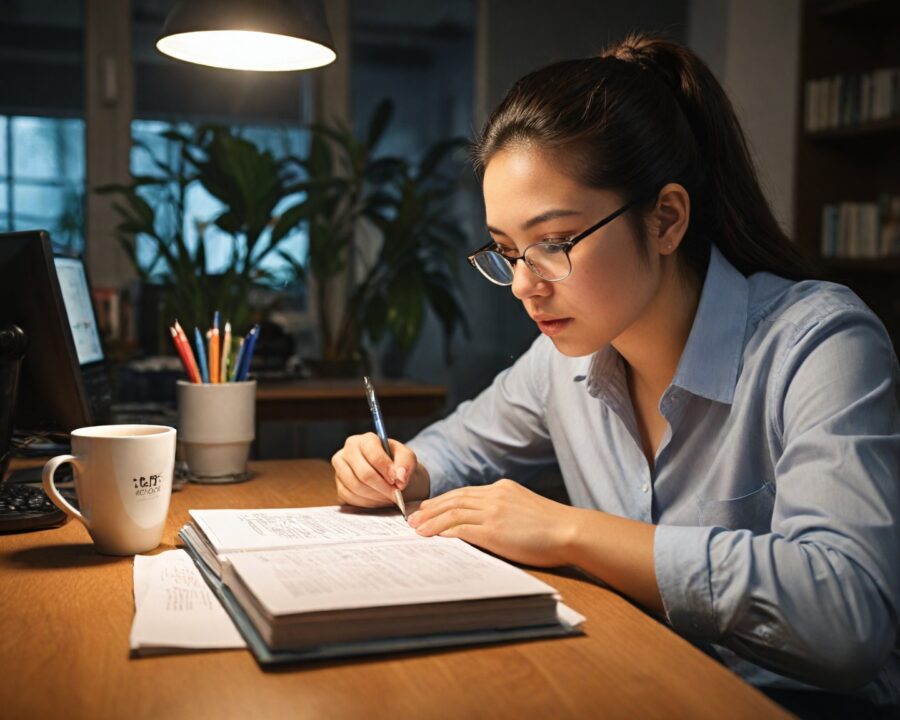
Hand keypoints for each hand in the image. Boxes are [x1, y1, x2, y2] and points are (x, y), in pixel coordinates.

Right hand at [331, 433, 429, 507]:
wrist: (389, 475)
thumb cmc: (397, 464)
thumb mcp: (407, 458)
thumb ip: (406, 464)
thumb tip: (400, 478)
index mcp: (365, 440)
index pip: (374, 455)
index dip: (387, 471)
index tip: (398, 482)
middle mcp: (348, 451)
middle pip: (364, 474)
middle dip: (383, 488)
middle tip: (396, 495)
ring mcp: (340, 468)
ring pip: (356, 487)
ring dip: (376, 497)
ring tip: (389, 498)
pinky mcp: (338, 485)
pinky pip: (349, 497)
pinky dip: (366, 503)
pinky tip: (378, 500)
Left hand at [407, 479, 576, 566]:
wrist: (570, 531)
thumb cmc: (553, 526)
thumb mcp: (526, 507)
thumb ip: (505, 508)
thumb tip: (486, 520)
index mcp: (502, 488)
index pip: (465, 492)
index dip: (443, 499)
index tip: (429, 506)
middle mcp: (495, 496)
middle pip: (454, 499)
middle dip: (431, 508)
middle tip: (413, 516)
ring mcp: (493, 512)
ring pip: (453, 512)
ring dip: (431, 520)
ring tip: (416, 528)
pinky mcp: (493, 531)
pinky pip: (461, 530)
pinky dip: (444, 532)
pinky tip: (433, 536)